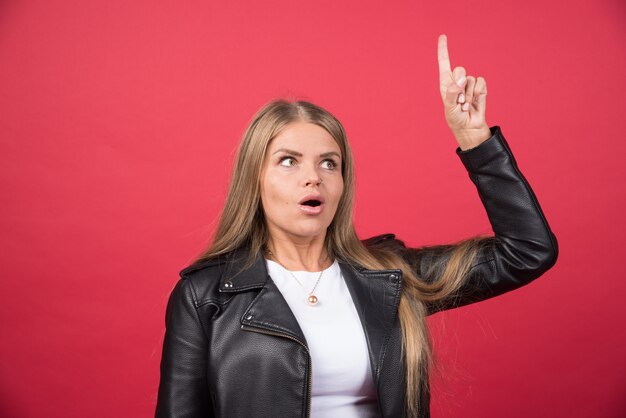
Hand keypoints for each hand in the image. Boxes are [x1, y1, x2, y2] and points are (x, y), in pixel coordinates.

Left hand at [438, 34, 490, 149]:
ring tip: (465, 105)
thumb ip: (452, 92)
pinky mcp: (480, 88)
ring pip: (470, 79)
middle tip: (458, 101)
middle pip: (460, 69)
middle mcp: (457, 81)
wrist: (468, 127)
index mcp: (445, 83)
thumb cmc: (455, 118)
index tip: (442, 36)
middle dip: (459, 85)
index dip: (443, 49)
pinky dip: (478, 93)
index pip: (444, 62)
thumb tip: (462, 79)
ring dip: (468, 94)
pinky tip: (474, 102)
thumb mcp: (449, 107)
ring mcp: (468, 84)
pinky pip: (481, 82)